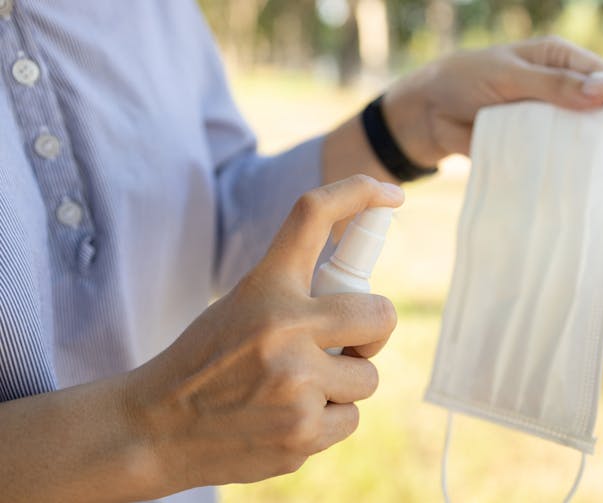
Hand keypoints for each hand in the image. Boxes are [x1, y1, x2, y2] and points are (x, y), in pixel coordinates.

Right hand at [125, 175, 403, 491]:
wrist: (155, 429)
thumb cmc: (206, 361)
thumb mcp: (240, 306)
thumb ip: (297, 298)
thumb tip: (366, 310)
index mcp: (265, 286)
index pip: (314, 214)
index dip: (359, 191)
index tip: (391, 196)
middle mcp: (284, 327)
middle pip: (381, 315)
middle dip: (374, 332)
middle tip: (351, 343)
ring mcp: (296, 385)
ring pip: (367, 378)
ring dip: (343, 386)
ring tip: (296, 391)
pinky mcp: (302, 433)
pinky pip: (351, 420)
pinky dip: (329, 422)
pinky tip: (287, 420)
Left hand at [383, 36, 602, 165]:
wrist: (427, 112)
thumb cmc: (467, 79)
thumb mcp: (510, 76)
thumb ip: (553, 85)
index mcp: (558, 60)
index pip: (601, 75)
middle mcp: (557, 88)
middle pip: (593, 109)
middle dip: (597, 128)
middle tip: (601, 150)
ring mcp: (544, 119)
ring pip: (573, 136)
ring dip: (576, 150)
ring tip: (582, 167)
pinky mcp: (529, 144)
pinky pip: (549, 157)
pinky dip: (554, 166)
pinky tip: (561, 179)